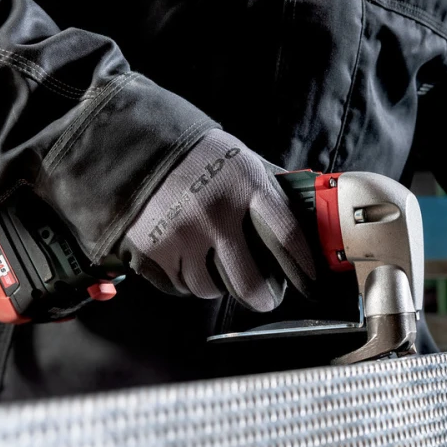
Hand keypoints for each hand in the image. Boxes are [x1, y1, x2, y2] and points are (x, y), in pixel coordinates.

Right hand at [119, 129, 315, 312]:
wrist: (137, 146)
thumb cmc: (200, 157)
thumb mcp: (242, 160)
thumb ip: (270, 189)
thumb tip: (308, 211)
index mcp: (245, 185)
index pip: (287, 235)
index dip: (303, 265)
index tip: (309, 281)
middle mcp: (215, 213)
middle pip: (249, 282)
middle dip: (263, 298)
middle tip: (266, 299)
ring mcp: (182, 234)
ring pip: (211, 289)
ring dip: (218, 286)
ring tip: (216, 268)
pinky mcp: (153, 249)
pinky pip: (179, 285)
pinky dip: (186, 280)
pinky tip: (188, 260)